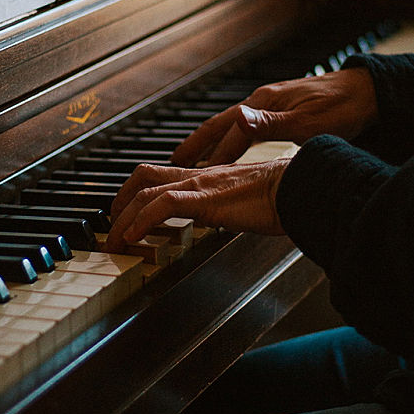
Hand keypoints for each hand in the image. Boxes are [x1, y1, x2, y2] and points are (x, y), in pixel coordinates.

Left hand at [106, 158, 290, 251]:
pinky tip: (133, 236)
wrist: (302, 187)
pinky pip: (162, 205)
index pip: (163, 174)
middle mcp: (199, 176)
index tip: (128, 211)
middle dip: (120, 199)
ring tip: (114, 239)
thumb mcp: (249, 205)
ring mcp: (200, 184)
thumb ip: (233, 211)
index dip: (138, 191)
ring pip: (145, 191)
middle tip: (110, 223)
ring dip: (123, 216)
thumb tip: (229, 223)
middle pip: (144, 176)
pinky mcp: (206, 198)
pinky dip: (141, 221)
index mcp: (209, 177)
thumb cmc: (286, 196)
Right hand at [171, 67, 377, 166]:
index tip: (193, 174)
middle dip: (197, 143)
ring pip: (231, 124)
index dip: (212, 155)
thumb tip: (238, 119)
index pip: (230, 133)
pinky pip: (245, 125)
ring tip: (195, 158)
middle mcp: (263, 100)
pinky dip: (231, 138)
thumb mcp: (308, 122)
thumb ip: (271, 124)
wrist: (369, 92)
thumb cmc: (343, 108)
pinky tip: (232, 148)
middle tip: (174, 161)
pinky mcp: (281, 108)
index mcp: (265, 103)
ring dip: (212, 141)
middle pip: (221, 124)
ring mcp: (271, 103)